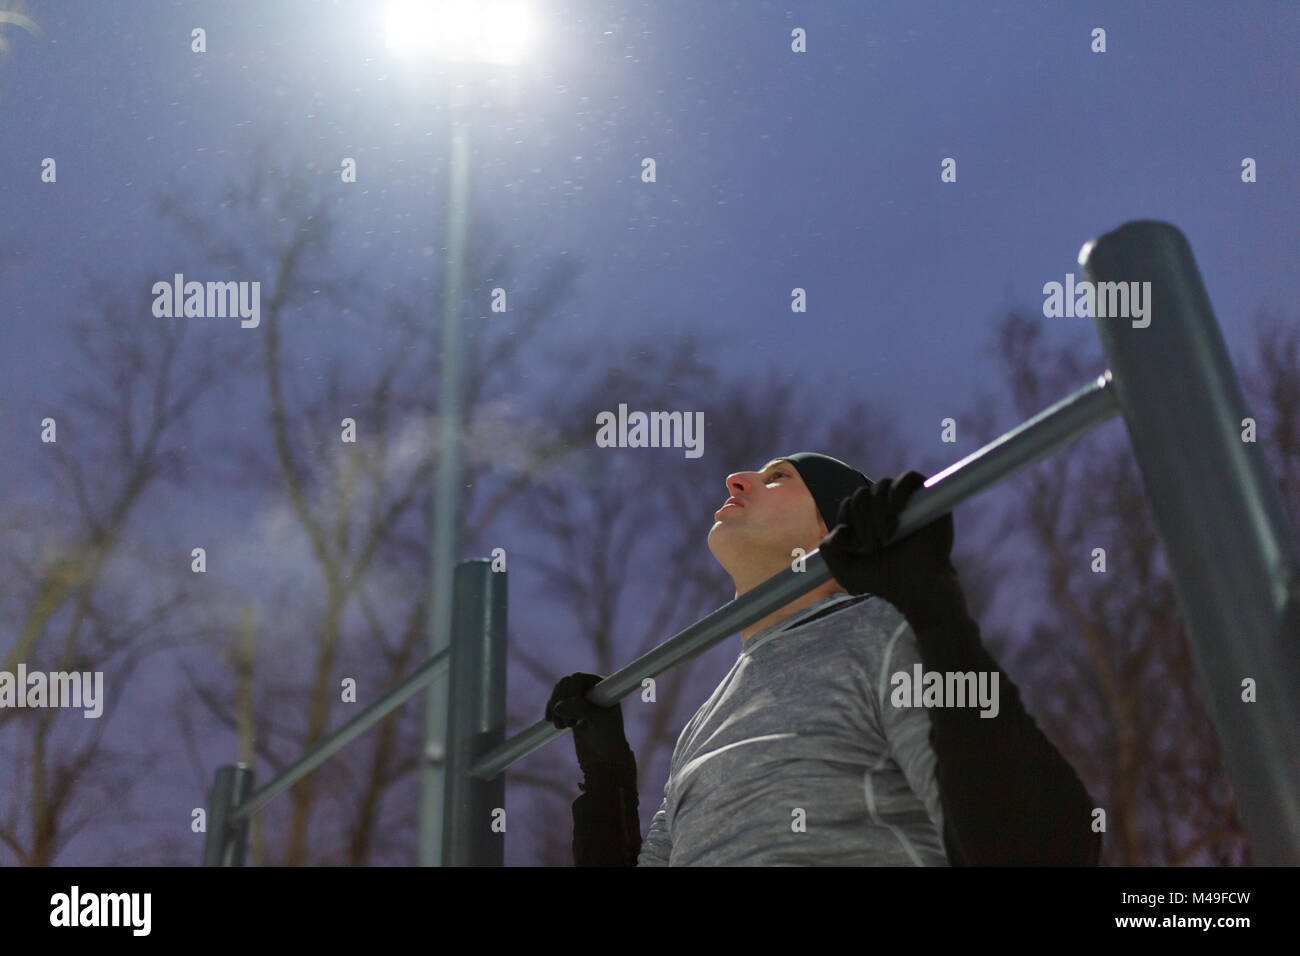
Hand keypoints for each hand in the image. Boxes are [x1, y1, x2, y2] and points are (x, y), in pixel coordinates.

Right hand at [545, 672, 634, 781]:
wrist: (604, 758)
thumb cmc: (608, 737)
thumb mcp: (599, 721)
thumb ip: (581, 709)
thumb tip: (558, 707)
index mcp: (602, 686)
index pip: (578, 678)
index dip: (571, 692)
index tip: (574, 710)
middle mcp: (591, 688)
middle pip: (565, 683)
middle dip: (561, 702)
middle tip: (568, 724)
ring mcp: (579, 698)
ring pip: (558, 692)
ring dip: (555, 708)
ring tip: (562, 727)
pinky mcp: (570, 709)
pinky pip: (554, 703)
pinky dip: (550, 712)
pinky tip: (553, 723)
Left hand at [819, 470, 955, 612]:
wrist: (916, 587)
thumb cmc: (884, 581)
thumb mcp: (844, 570)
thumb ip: (828, 549)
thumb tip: (841, 528)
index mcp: (866, 522)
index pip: (849, 503)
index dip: (847, 519)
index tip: (856, 546)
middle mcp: (885, 510)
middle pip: (862, 493)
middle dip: (862, 519)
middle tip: (873, 546)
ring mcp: (907, 504)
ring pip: (882, 485)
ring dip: (878, 510)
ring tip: (887, 536)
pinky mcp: (928, 500)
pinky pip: (909, 478)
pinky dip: (898, 492)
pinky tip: (897, 512)